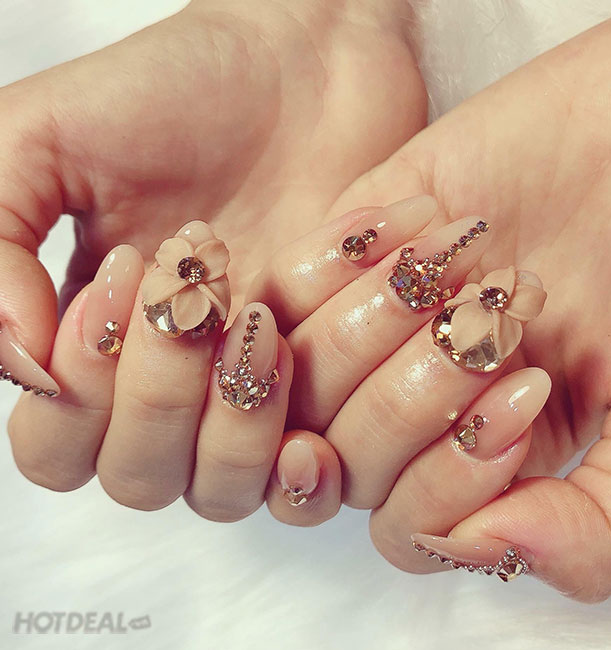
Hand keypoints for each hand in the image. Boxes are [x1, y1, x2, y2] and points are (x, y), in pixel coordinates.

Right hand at [2, 0, 422, 514]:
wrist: (309, 71)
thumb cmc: (179, 92)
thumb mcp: (46, 139)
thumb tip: (20, 362)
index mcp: (95, 340)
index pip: (57, 448)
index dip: (75, 398)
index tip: (124, 277)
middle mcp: (170, 382)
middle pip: (136, 478)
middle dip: (155, 400)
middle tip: (193, 295)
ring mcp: (247, 393)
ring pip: (217, 491)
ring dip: (228, 426)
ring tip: (255, 321)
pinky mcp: (324, 392)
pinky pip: (306, 481)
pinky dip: (302, 470)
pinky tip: (303, 414)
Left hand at [258, 12, 610, 600]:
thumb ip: (603, 521)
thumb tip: (491, 550)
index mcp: (476, 457)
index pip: (405, 527)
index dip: (449, 480)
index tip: (528, 388)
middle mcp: (405, 402)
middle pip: (340, 456)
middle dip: (418, 391)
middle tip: (508, 310)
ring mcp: (364, 329)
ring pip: (297, 376)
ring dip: (389, 316)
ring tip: (477, 255)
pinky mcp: (338, 249)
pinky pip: (283, 286)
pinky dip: (350, 254)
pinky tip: (430, 215)